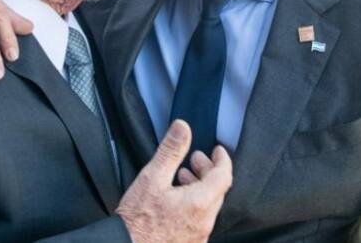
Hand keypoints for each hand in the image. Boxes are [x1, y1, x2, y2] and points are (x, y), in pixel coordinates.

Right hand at [117, 121, 231, 242]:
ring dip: (200, 188)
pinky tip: (178, 201)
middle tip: (195, 159)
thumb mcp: (152, 177)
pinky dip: (194, 205)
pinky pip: (200, 220)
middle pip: (217, 191)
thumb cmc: (136, 220)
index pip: (224, 176)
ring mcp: (198, 236)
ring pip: (208, 206)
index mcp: (199, 203)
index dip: (222, 160)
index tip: (218, 150)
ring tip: (183, 177)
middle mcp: (203, 222)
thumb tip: (182, 128)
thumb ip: (171, 150)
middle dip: (208, 171)